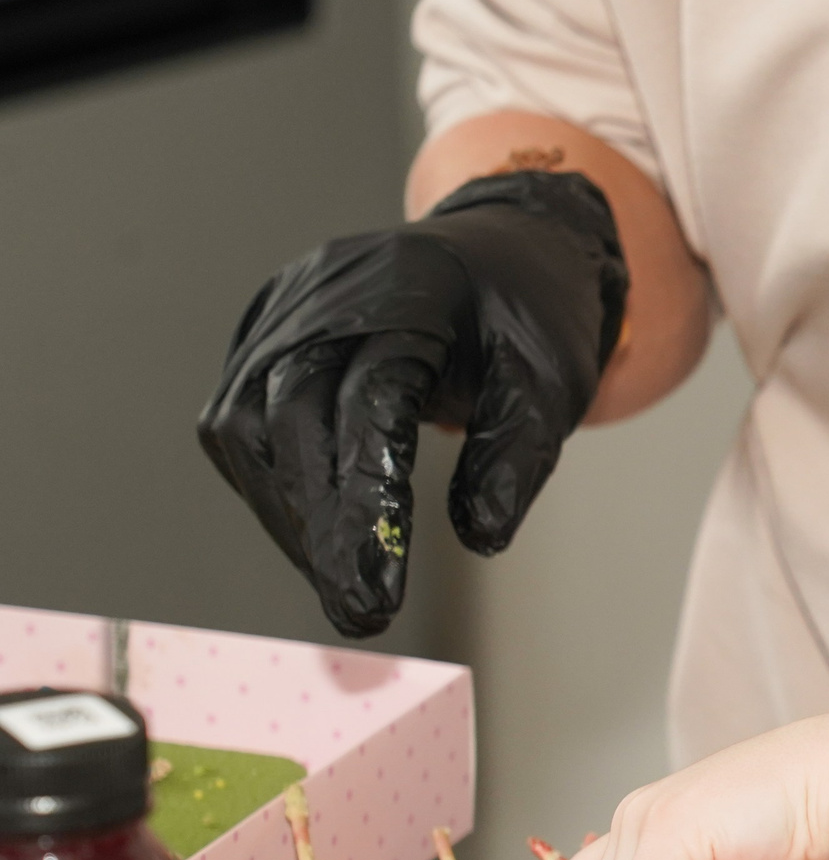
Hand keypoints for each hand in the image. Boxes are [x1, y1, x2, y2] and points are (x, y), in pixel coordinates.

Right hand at [197, 171, 627, 637]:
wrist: (503, 247)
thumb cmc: (530, 313)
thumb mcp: (555, 380)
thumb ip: (518, 454)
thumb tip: (481, 536)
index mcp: (408, 290)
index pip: (367, 404)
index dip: (365, 505)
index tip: (378, 592)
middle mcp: (326, 292)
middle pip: (289, 418)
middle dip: (318, 530)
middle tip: (359, 612)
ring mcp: (283, 309)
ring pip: (247, 425)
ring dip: (289, 517)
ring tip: (344, 584)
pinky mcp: (264, 335)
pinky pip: (241, 420)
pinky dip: (275, 488)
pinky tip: (317, 537)